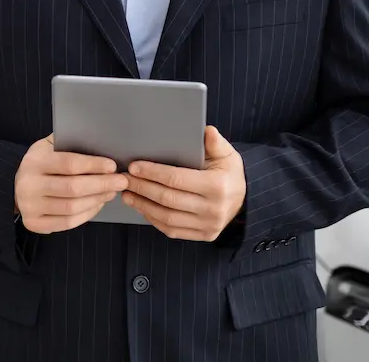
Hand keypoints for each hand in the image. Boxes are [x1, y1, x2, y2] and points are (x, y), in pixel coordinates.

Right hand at [13, 135, 129, 233]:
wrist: (18, 186)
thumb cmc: (40, 165)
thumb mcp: (47, 147)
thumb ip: (67, 142)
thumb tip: (98, 140)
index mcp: (34, 162)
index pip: (69, 164)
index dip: (93, 165)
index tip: (112, 166)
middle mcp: (28, 185)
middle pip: (73, 188)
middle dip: (102, 184)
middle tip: (120, 181)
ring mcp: (30, 207)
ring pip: (72, 207)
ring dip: (97, 199)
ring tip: (111, 192)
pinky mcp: (34, 223)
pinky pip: (68, 222)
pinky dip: (87, 214)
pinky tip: (97, 204)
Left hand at [122, 126, 245, 241]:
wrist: (244, 199)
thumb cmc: (229, 173)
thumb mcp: (227, 155)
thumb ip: (215, 143)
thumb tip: (207, 131)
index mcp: (216, 186)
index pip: (176, 179)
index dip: (152, 173)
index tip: (134, 167)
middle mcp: (213, 209)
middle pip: (168, 199)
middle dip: (142, 188)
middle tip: (124, 179)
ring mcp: (208, 225)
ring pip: (167, 217)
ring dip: (143, 205)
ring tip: (127, 194)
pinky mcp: (204, 235)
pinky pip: (173, 230)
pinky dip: (154, 219)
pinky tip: (142, 207)